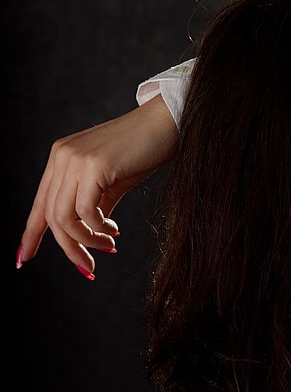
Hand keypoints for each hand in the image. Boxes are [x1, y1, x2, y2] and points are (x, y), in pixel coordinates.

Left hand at [17, 93, 178, 278]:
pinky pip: (86, 212)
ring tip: (109, 246)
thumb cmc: (145, 151)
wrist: (167, 124)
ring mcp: (76, 160)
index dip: (30, 233)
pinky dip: (98, 230)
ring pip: (64, 218)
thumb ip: (96, 205)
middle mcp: (62, 157)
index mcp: (62, 158)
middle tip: (89, 267)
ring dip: (86, 242)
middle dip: (69, 248)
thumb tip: (89, 235)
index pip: (40, 203)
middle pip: (51, 216)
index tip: (22, 258)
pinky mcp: (94, 166)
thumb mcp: (113, 182)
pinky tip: (114, 232)